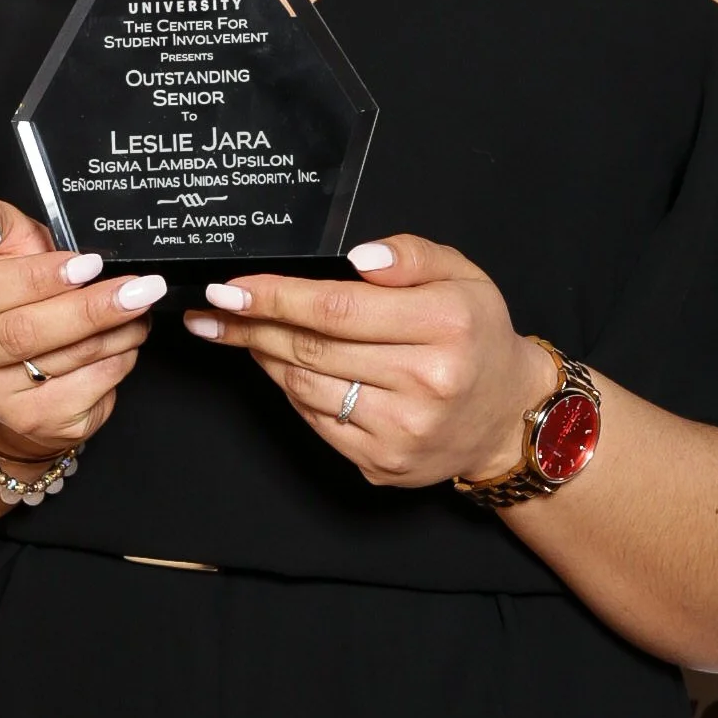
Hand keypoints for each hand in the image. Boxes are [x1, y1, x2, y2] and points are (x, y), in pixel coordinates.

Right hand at [0, 192, 164, 466]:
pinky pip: (80, 393)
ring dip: (110, 333)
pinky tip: (126, 339)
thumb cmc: (5, 284)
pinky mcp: (26, 422)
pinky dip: (114, 363)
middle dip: (87, 309)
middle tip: (138, 288)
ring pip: (55, 364)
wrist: (11, 355)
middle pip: (18, 335)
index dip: (34, 279)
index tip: (86, 264)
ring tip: (140, 305)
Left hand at [182, 234, 548, 492]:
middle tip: (212, 308)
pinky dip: (290, 389)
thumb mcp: (461, 275)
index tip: (231, 288)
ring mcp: (402, 430)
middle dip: (252, 325)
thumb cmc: (476, 335)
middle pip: (313, 348)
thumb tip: (356, 257)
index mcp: (445, 325)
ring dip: (264, 355)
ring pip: (306, 386)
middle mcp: (426, 381)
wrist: (505, 416)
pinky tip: (279, 364)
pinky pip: (316, 420)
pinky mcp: (382, 463)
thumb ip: (410, 255)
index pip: (338, 308)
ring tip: (239, 331)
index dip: (276, 298)